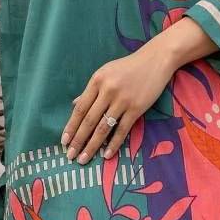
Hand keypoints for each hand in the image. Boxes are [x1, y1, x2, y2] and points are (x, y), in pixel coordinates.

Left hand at [62, 42, 174, 163]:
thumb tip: (74, 105)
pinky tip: (106, 155)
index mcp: (96, 81)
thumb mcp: (105, 73)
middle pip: (88, 121)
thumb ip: (90, 90)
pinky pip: (122, 129)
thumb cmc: (128, 67)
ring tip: (83, 159)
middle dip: (78, 141)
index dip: (71, 126)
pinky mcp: (137, 108)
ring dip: (92, 146)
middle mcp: (107, 91)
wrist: (156, 60)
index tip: (63, 141)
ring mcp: (122, 100)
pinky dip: (113, 144)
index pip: (80, 109)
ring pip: (103, 128)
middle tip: (69, 156)